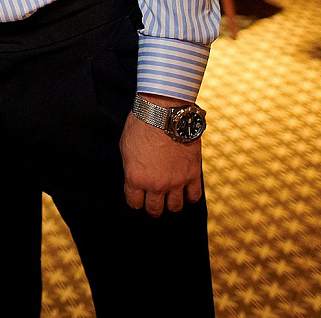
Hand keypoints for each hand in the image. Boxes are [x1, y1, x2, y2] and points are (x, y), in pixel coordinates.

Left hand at [119, 95, 203, 216]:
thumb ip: (132, 168)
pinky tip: (186, 191)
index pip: (134, 203)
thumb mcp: (126, 148)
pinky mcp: (192, 173)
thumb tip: (136, 177)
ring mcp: (176, 181)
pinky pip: (194, 196)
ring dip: (171, 203)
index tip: (138, 198)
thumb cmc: (142, 125)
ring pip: (175, 206)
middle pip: (155, 209)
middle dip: (153, 207)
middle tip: (154, 202)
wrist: (164, 111)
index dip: (135, 201)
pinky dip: (190, 197)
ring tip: (170, 197)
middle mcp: (156, 184)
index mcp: (136, 178)